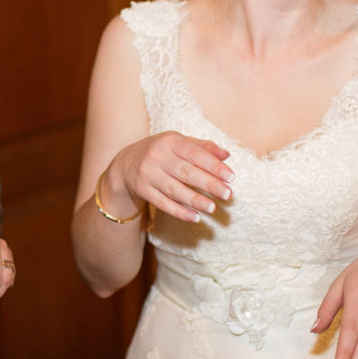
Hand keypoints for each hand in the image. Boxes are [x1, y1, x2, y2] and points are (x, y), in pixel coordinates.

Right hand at [107, 131, 231, 222]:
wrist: (126, 163)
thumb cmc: (162, 152)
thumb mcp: (179, 143)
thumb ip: (203, 148)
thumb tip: (227, 155)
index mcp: (170, 141)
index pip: (195, 153)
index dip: (213, 165)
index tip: (231, 177)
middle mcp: (157, 156)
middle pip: (186, 172)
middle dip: (208, 184)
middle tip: (227, 194)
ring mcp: (148, 174)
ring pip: (174, 190)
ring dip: (195, 200)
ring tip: (213, 208)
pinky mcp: (142, 190)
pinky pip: (162, 203)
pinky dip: (179, 212)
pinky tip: (194, 217)